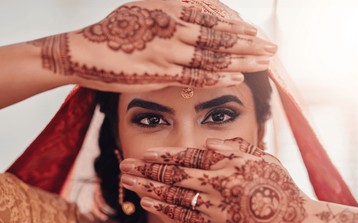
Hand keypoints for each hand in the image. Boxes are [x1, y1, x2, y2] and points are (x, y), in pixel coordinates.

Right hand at [28, 0, 276, 93]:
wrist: (83, 53)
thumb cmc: (115, 32)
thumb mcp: (144, 9)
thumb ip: (172, 10)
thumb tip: (199, 12)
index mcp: (168, 7)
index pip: (212, 17)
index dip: (237, 26)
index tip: (256, 33)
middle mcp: (171, 27)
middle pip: (219, 36)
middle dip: (249, 44)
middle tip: (272, 48)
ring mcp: (166, 51)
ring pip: (212, 56)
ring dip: (241, 60)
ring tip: (265, 64)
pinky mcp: (160, 74)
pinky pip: (194, 76)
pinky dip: (217, 77)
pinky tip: (237, 78)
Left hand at [119, 138, 307, 222]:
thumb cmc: (282, 190)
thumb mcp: (264, 161)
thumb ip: (236, 149)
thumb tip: (207, 143)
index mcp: (230, 165)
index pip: (190, 158)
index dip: (164, 156)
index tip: (143, 154)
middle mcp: (219, 186)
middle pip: (175, 176)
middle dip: (147, 170)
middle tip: (124, 165)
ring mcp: (216, 209)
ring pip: (175, 196)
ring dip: (148, 188)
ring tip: (127, 182)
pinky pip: (185, 218)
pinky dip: (164, 210)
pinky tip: (147, 204)